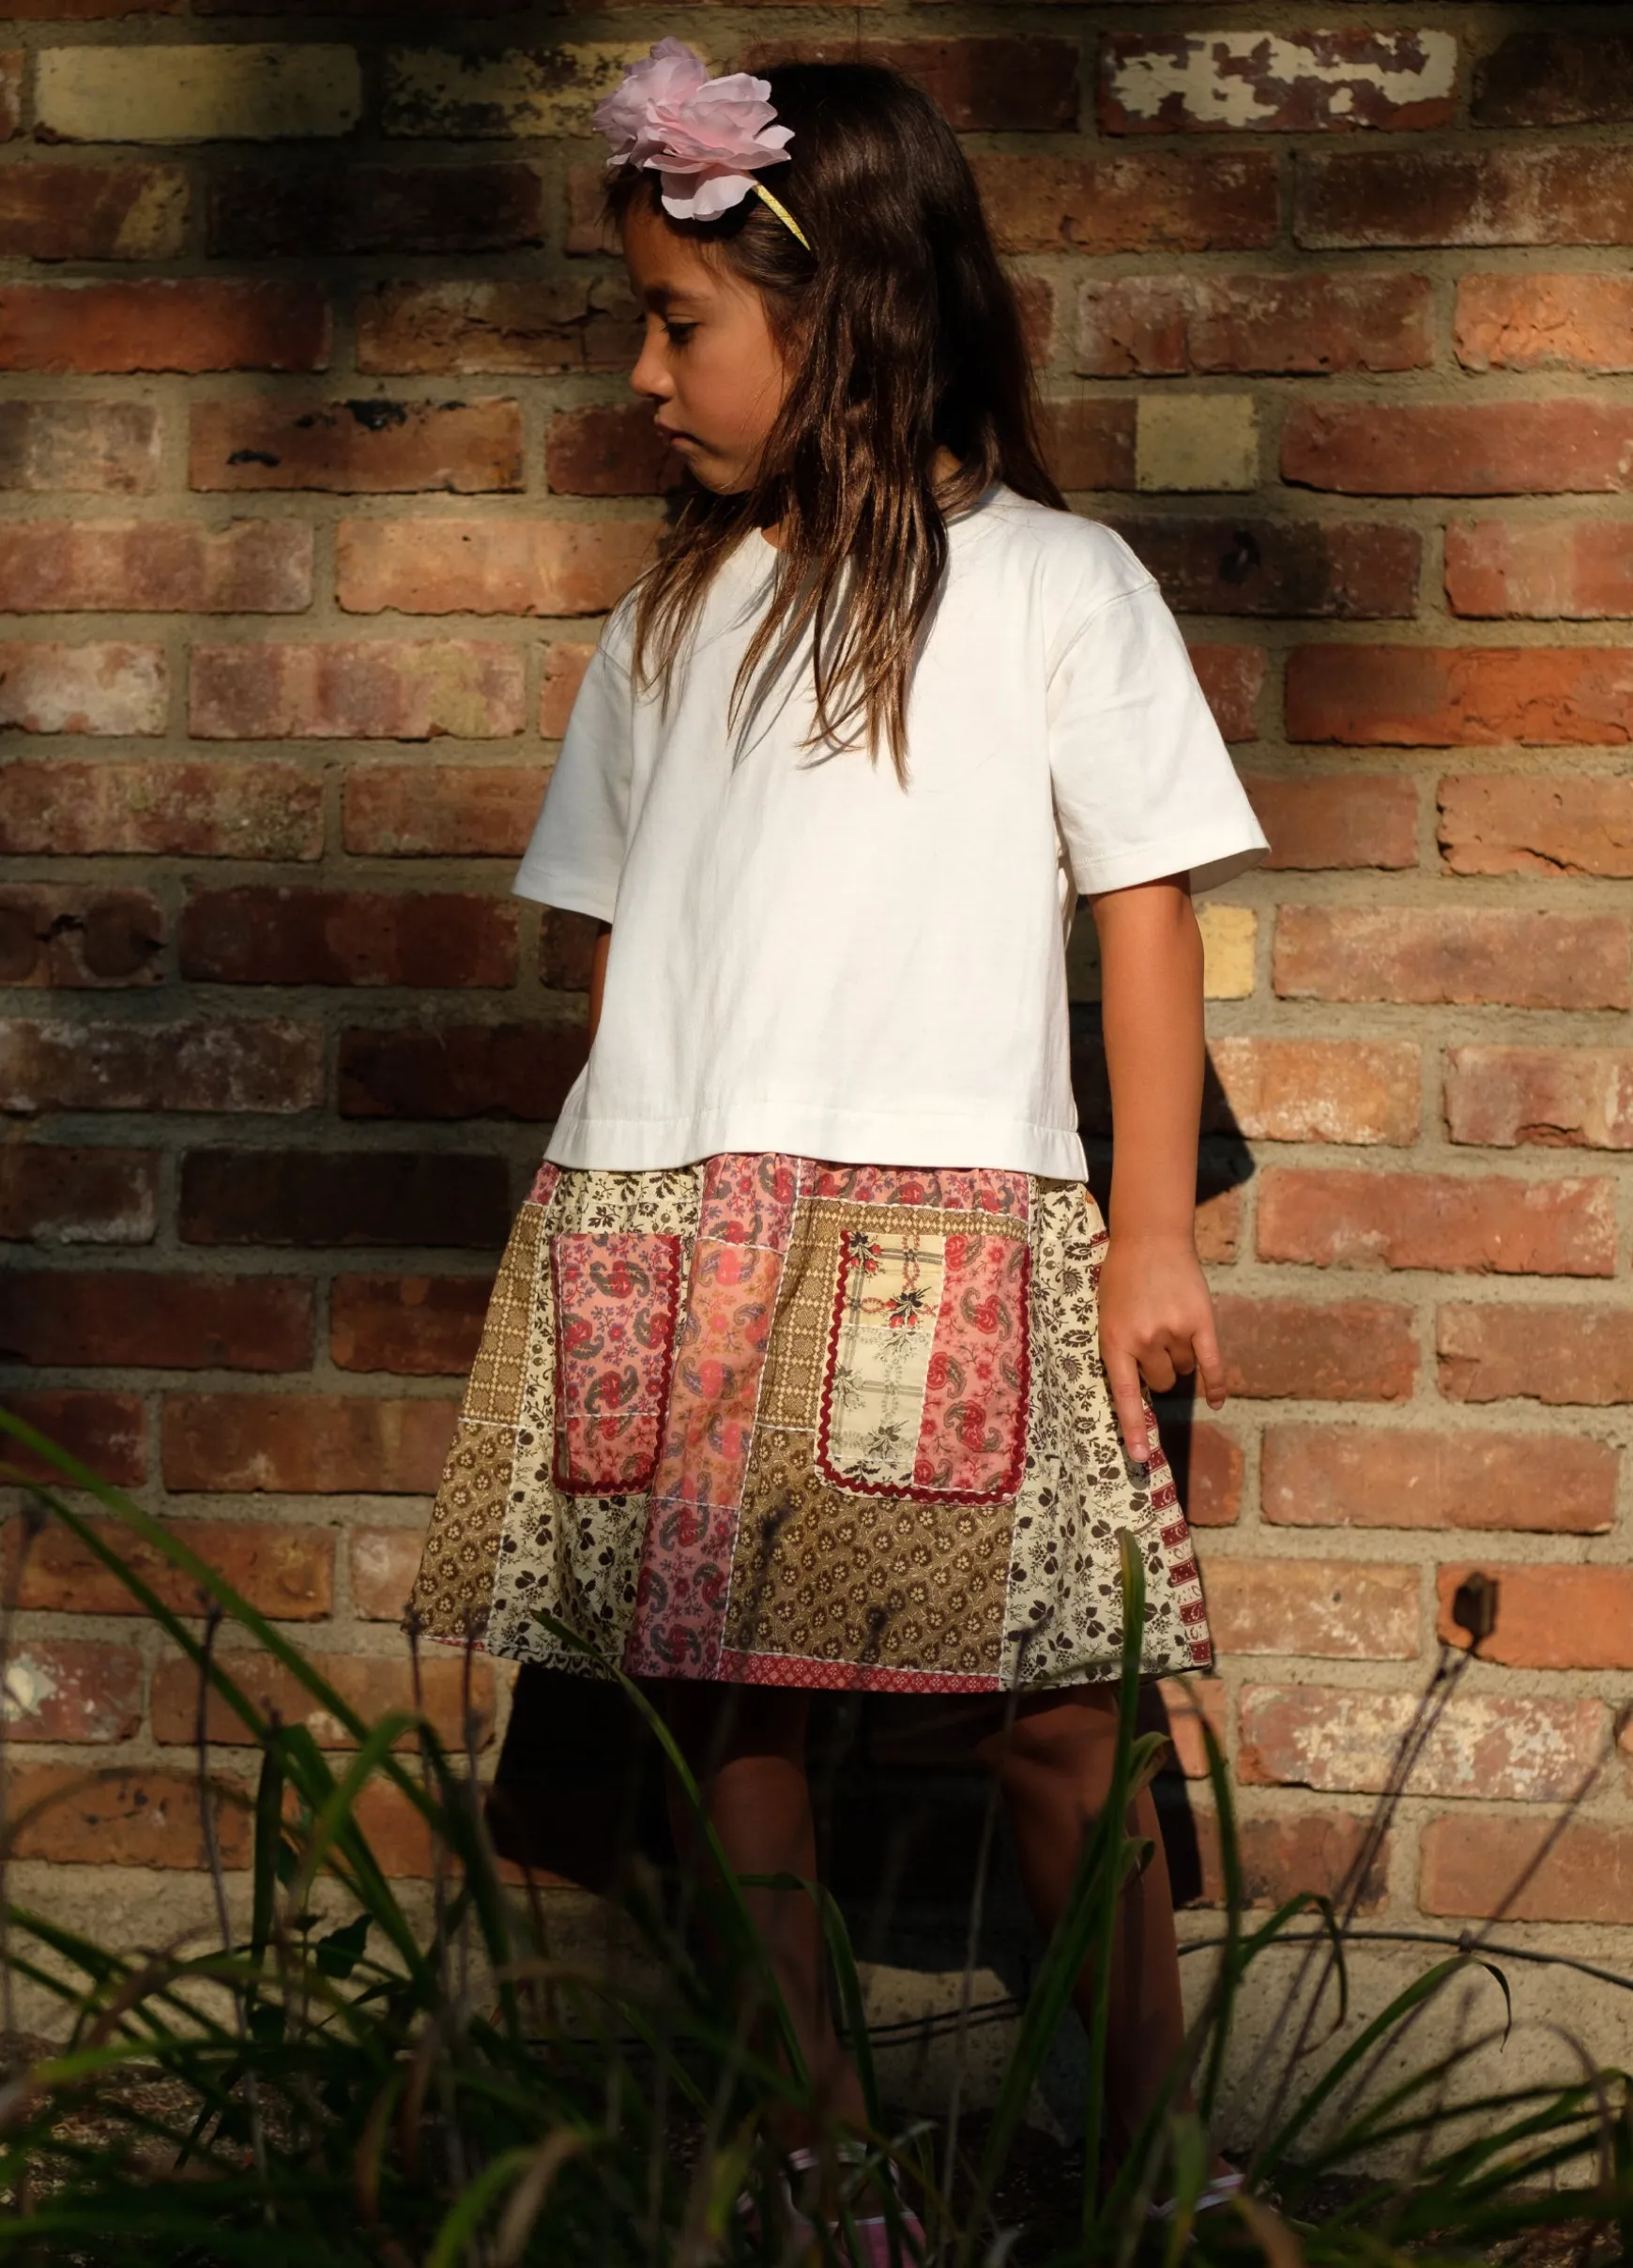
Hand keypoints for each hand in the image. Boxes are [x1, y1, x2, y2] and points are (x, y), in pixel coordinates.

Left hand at [1096, 1230, 1226, 1466]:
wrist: (1149, 1238)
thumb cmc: (1122, 1278)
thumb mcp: (1107, 1314)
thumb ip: (1122, 1348)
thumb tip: (1144, 1387)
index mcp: (1114, 1341)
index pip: (1125, 1395)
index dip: (1132, 1428)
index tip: (1138, 1457)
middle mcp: (1145, 1341)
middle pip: (1162, 1380)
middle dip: (1160, 1368)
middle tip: (1156, 1339)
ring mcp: (1174, 1332)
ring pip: (1185, 1368)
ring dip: (1181, 1356)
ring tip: (1171, 1322)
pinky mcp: (1201, 1322)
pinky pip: (1212, 1364)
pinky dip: (1217, 1384)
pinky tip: (1218, 1400)